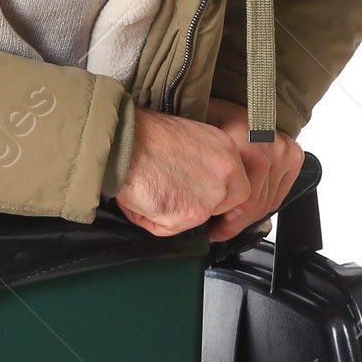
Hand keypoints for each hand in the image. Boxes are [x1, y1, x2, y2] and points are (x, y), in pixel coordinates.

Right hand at [114, 107, 262, 237]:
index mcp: (226, 150)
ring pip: (195, 218)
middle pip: (224, 204)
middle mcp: (225, 173)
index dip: (218, 193)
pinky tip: (140, 198)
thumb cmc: (144, 134)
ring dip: (171, 212)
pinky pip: (169, 228)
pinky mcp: (187, 216)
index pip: (237, 183)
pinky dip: (151, 219)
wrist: (124, 141)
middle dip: (200, 206)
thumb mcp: (188, 139)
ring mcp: (209, 197)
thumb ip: (202, 164)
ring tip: (149, 190)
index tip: (203, 195)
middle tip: (174, 196)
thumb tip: (193, 186)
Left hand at [200, 97, 303, 241]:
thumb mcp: (195, 138)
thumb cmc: (211, 116)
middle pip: (256, 203)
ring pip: (268, 201)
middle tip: (220, 229)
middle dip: (236, 223)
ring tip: (232, 218)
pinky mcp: (293, 153)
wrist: (236, 95)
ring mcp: (281, 149)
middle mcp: (265, 145)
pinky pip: (280, 192)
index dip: (227, 224)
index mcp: (239, 140)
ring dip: (250, 215)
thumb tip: (186, 209)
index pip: (242, 199)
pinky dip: (266, 202)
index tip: (212, 230)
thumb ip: (196, 172)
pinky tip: (250, 204)